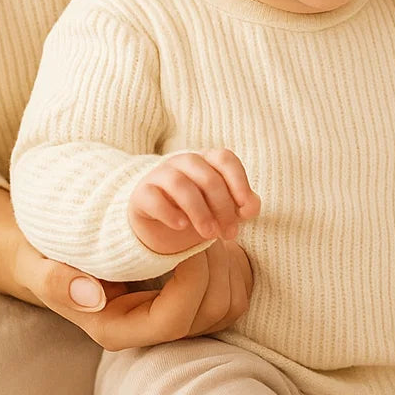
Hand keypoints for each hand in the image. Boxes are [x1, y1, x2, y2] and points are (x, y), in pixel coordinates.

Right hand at [14, 233, 253, 350]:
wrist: (67, 256)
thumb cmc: (51, 261)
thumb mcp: (41, 269)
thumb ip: (57, 283)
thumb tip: (91, 295)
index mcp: (120, 331)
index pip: (174, 320)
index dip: (191, 279)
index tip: (187, 238)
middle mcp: (155, 334)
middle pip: (211, 311)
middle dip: (215, 264)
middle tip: (206, 224)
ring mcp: (181, 322)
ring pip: (230, 303)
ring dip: (229, 261)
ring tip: (211, 227)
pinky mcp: (200, 305)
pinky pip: (236, 292)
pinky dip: (236, 263)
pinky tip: (218, 236)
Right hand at [129, 149, 260, 254]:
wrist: (161, 229)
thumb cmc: (200, 213)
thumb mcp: (225, 211)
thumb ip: (242, 206)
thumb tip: (252, 206)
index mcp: (207, 160)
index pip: (225, 159)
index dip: (239, 182)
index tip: (247, 209)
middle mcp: (183, 162)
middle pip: (207, 177)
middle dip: (223, 207)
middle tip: (229, 233)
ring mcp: (160, 175)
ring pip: (181, 185)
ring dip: (200, 212)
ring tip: (210, 235)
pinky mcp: (141, 194)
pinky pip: (154, 198)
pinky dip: (170, 213)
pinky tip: (182, 226)